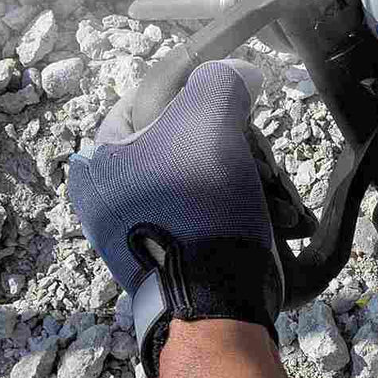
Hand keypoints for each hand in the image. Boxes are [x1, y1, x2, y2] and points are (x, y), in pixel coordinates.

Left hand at [69, 59, 280, 377]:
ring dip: (256, 179)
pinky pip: (221, 210)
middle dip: (241, 145)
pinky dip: (252, 209)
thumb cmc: (201, 207)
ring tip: (275, 200)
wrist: (217, 303)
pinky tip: (275, 220)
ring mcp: (148, 225)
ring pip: (215, 172)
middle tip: (260, 160)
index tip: (246, 81)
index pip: (157, 90)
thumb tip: (243, 73)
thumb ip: (223, 81)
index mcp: (102, 156)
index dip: (206, 78)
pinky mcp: (182, 251)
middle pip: (193, 134)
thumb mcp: (209, 122)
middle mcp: (116, 190)